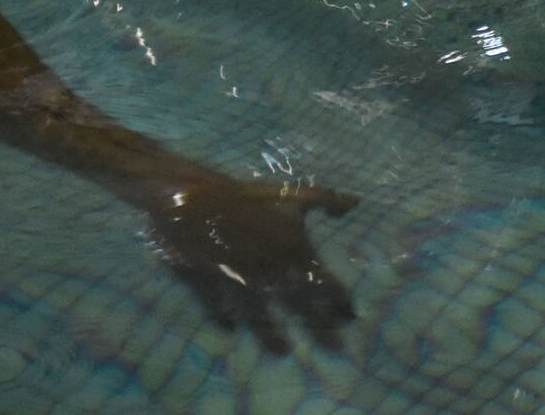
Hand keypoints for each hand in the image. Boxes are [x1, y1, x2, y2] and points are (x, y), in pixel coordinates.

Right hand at [145, 174, 358, 353]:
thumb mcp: (288, 194)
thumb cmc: (244, 195)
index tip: (350, 316)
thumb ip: (324, 199)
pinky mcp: (209, 284)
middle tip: (336, 349)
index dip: (338, 299)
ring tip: (283, 351)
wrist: (189, 193)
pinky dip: (224, 318)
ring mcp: (238, 279)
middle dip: (320, 327)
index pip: (323, 281)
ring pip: (260, 315)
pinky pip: (219, 308)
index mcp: (291, 247)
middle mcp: (269, 268)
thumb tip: (355, 203)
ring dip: (272, 335)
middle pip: (300, 304)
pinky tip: (230, 329)